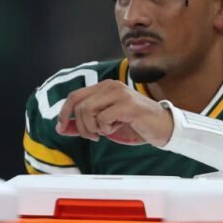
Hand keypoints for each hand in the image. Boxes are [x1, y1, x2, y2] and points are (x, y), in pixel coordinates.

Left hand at [55, 80, 173, 145]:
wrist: (162, 127)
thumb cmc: (134, 124)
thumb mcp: (104, 125)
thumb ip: (83, 124)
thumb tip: (61, 128)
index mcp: (104, 87)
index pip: (75, 96)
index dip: (64, 112)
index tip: (60, 128)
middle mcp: (111, 85)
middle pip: (79, 105)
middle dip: (80, 126)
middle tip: (93, 136)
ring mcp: (120, 93)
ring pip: (88, 110)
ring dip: (92, 128)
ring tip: (105, 132)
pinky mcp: (128, 104)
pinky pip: (103, 118)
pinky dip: (106, 129)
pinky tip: (117, 127)